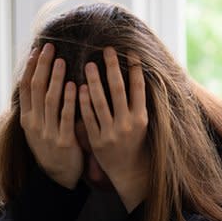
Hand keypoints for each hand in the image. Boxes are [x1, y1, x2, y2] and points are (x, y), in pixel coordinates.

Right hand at [18, 44, 81, 189]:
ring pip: (50, 100)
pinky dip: (70, 100)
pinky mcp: (63, 141)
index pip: (26, 87)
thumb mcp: (39, 128)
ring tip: (62, 61)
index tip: (38, 51)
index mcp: (27, 119)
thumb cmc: (52, 147)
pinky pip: (67, 117)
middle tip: (50, 48)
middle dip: (43, 67)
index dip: (32, 68)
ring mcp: (47, 132)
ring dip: (56, 79)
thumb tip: (42, 81)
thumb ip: (40, 108)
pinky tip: (75, 86)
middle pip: (36, 89)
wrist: (57, 177)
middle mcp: (34, 124)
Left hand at [78, 47, 149, 211]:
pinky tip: (79, 87)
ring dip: (94, 81)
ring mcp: (111, 132)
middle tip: (107, 49)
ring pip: (100, 102)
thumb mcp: (142, 122)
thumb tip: (137, 75)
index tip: (130, 52)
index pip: (139, 88)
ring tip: (89, 64)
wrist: (129, 170)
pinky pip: (88, 117)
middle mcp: (127, 124)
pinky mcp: (96, 140)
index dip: (135, 68)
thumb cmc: (136, 141)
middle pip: (118, 90)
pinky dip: (84, 102)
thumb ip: (137, 102)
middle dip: (113, 68)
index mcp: (141, 118)